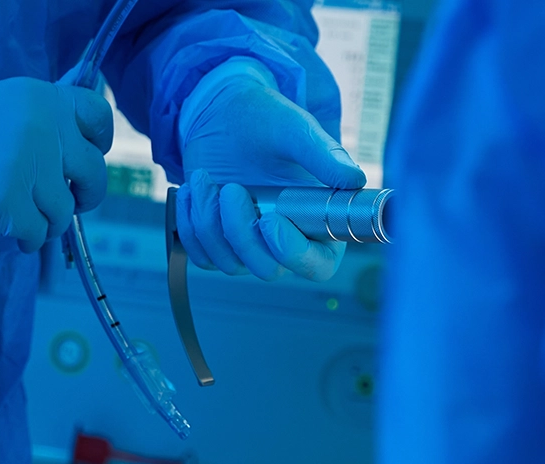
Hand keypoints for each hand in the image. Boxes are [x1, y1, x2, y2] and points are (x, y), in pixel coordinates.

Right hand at [0, 78, 112, 252]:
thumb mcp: (3, 104)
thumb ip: (44, 120)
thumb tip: (81, 150)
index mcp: (42, 98)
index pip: (99, 116)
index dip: (99, 144)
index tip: (85, 161)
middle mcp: (42, 129)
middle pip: (93, 175)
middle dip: (84, 196)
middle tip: (66, 203)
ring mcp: (26, 168)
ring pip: (64, 212)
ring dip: (48, 221)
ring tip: (21, 214)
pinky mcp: (9, 205)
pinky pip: (38, 234)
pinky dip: (28, 238)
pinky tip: (9, 229)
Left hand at [177, 60, 365, 281]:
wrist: (222, 112)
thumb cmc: (266, 119)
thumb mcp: (296, 130)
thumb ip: (325, 156)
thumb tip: (354, 180)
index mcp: (318, 224)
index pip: (317, 266)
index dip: (294, 254)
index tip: (270, 220)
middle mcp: (286, 243)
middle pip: (267, 269)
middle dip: (242, 232)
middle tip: (231, 189)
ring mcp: (250, 247)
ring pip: (229, 263)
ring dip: (210, 222)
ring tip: (204, 179)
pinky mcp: (218, 244)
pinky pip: (202, 255)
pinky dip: (190, 224)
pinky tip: (192, 190)